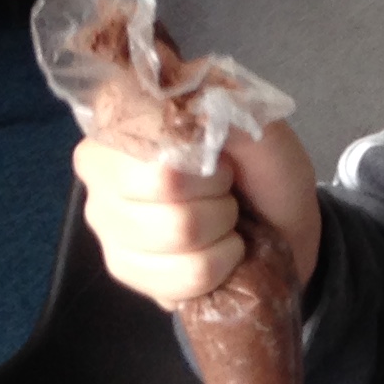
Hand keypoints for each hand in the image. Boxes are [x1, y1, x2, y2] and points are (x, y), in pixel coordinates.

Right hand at [77, 119, 321, 309]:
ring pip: (173, 236)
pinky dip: (216, 269)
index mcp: (128, 116)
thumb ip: (230, 107)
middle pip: (163, 186)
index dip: (200, 155)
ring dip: (220, 234)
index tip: (222, 161)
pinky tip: (215, 254)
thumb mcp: (263, 129)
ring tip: (224, 224)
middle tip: (227, 195)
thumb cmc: (265, 173)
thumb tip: (199, 106)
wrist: (283, 231)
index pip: (149, 131)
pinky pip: (177, 277)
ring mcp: (104, 219)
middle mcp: (100, 164)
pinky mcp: (121, 267)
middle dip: (217, 196)